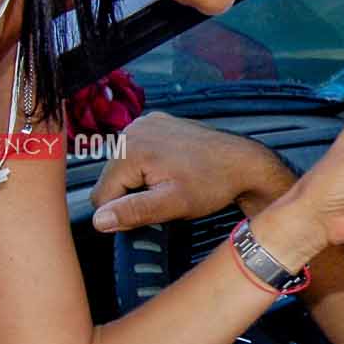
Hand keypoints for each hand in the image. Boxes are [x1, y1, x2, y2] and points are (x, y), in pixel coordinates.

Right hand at [91, 112, 293, 231]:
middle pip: (111, 178)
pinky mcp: (157, 123)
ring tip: (171, 182)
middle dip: (133, 194)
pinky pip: (138, 152)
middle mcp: (133, 129)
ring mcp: (145, 123)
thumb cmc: (214, 182)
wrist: (244, 163)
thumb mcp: (173, 204)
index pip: (101, 195)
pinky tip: (172, 169)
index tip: (152, 209)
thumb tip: (99, 220)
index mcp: (130, 148)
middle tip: (165, 196)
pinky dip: (149, 165)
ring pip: (124, 167)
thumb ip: (134, 211)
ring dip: (141, 181)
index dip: (123, 211)